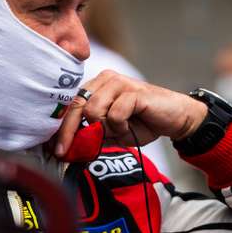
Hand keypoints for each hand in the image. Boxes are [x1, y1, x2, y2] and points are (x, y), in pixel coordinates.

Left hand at [53, 70, 207, 156]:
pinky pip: (114, 114)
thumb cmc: (143, 123)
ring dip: (105, 129)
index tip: (56, 149)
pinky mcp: (132, 91)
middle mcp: (104, 80)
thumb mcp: (112, 133)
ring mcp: (118, 82)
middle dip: (69, 133)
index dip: (62, 128)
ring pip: (93, 110)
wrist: (175, 119)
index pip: (72, 106)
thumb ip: (93, 135)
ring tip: (121, 130)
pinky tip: (131, 125)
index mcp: (96, 86)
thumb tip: (69, 148)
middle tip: (65, 152)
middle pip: (77, 107)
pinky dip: (120, 126)